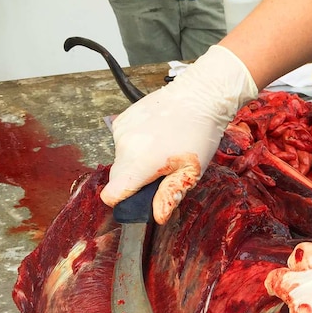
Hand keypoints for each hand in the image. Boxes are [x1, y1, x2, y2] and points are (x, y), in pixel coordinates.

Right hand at [100, 45, 257, 223]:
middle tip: (161, 171)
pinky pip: (122, 141)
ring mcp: (120, 130)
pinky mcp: (122, 118)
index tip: (139, 197)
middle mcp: (124, 146)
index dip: (123, 201)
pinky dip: (135, 144)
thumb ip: (170, 195)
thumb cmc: (199, 134)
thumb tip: (157, 217)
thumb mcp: (192, 171)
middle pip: (117, 177)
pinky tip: (156, 135)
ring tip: (162, 149)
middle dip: (134, 180)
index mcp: (140, 163)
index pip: (112, 194)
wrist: (199, 95)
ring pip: (121, 159)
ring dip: (136, 160)